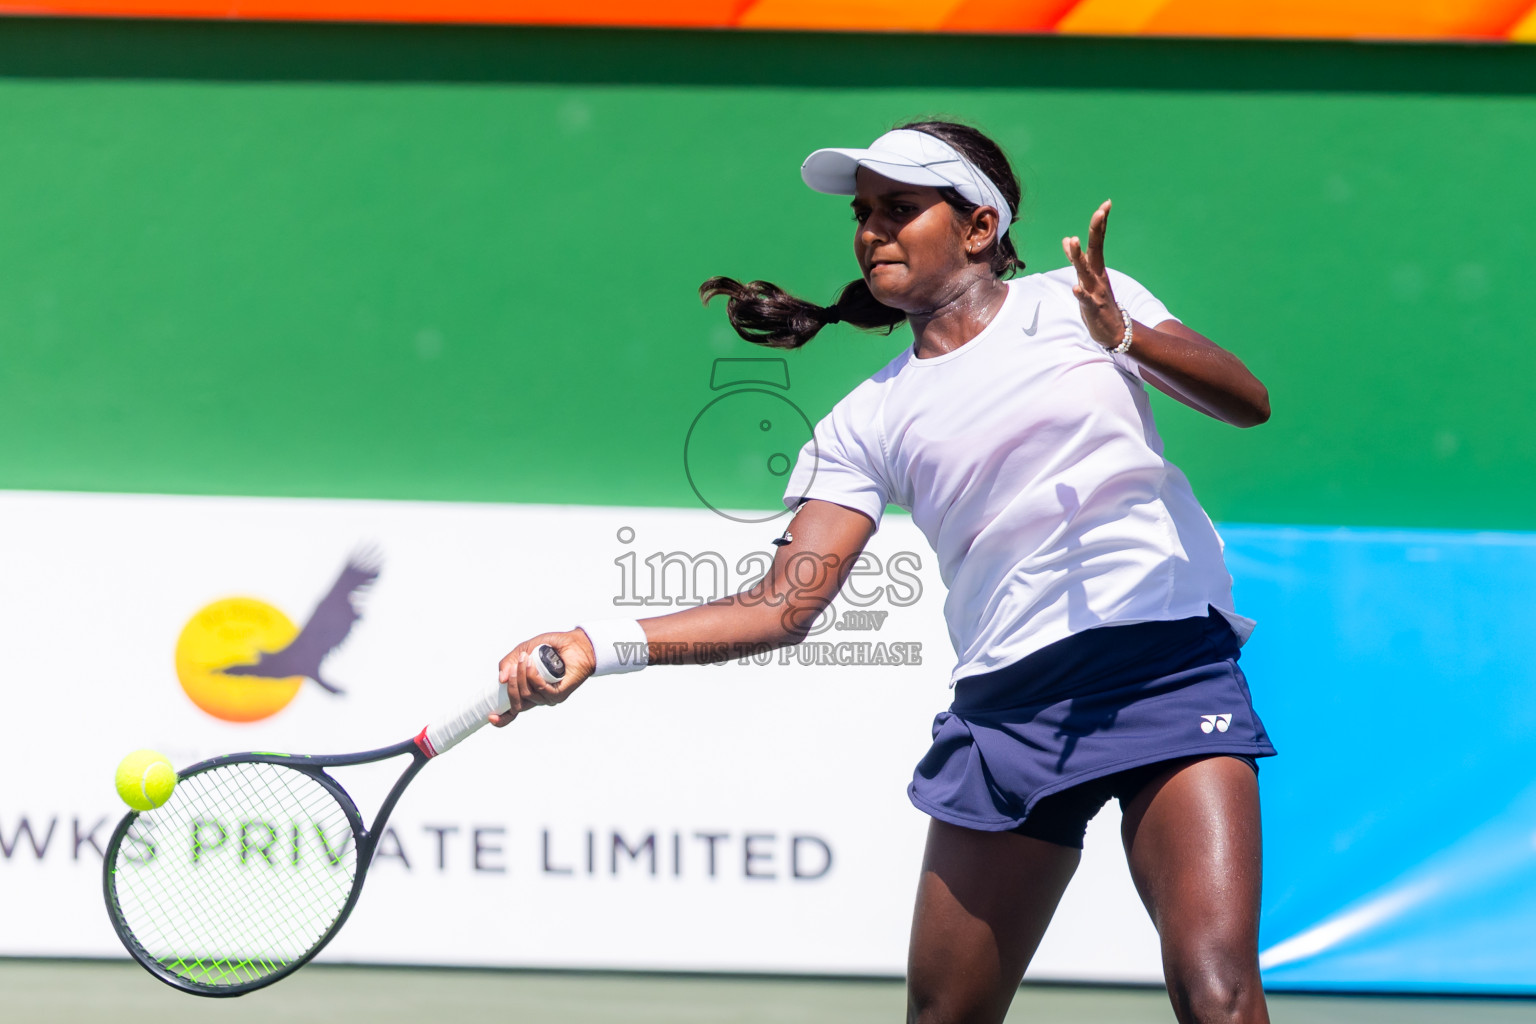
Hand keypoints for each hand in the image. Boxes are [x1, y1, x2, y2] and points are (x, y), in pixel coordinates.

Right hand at [489, 628, 596, 726]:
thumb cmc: (551, 647)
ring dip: (522, 676)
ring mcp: (548, 697)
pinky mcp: (559, 694)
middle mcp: (537, 698)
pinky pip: (541, 690)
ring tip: (526, 659)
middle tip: (514, 667)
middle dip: (511, 685)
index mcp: (527, 691)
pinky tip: (532, 666)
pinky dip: (533, 678)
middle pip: (516, 704)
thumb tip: (500, 679)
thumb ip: (509, 662)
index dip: (501, 719)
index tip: (490, 716)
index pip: (512, 712)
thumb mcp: (524, 650)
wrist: (576, 643)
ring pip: (527, 695)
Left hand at [1062, 199, 1127, 348]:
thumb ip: (1077, 259)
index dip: (1100, 224)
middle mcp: (1097, 276)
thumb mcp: (1086, 278)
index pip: (1098, 242)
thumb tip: (1067, 239)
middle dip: (1096, 231)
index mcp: (1096, 268)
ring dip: (1079, 257)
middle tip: (1099, 211)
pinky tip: (1075, 288)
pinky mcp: (1092, 308)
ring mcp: (1096, 292)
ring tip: (1072, 241)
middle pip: (1096, 250)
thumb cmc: (1098, 303)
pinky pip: (1085, 300)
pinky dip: (1081, 293)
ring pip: (1086, 272)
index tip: (1106, 204)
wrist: (1115, 332)